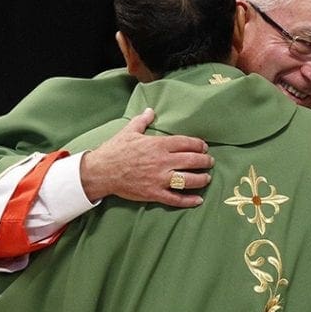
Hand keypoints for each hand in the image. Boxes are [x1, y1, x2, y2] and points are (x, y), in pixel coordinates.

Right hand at [80, 108, 213, 206]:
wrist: (100, 172)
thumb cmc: (115, 150)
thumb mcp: (129, 131)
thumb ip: (143, 120)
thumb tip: (150, 110)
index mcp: (158, 145)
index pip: (187, 143)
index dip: (199, 145)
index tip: (204, 147)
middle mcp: (162, 162)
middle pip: (192, 161)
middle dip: (205, 161)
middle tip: (210, 162)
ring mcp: (159, 179)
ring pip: (188, 180)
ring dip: (202, 179)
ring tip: (207, 178)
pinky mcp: (154, 194)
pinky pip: (176, 199)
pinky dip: (189, 201)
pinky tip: (198, 200)